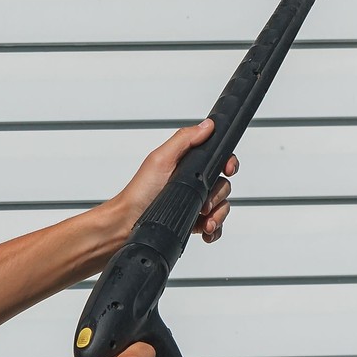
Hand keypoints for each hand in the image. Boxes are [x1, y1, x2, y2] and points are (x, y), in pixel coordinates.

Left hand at [106, 120, 239, 243]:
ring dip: (219, 215)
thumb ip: (184, 140)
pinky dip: (215, 229)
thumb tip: (206, 125)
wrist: (128, 224)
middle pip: (224, 185)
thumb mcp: (161, 159)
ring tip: (206, 221)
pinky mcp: (194, 222)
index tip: (228, 169)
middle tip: (205, 203)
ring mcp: (194, 203)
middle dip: (219, 196)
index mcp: (187, 164)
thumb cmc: (139, 192)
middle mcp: (193, 182)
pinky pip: (216, 225)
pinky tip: (207, 231)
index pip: (217, 159)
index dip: (228, 163)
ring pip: (222, 206)